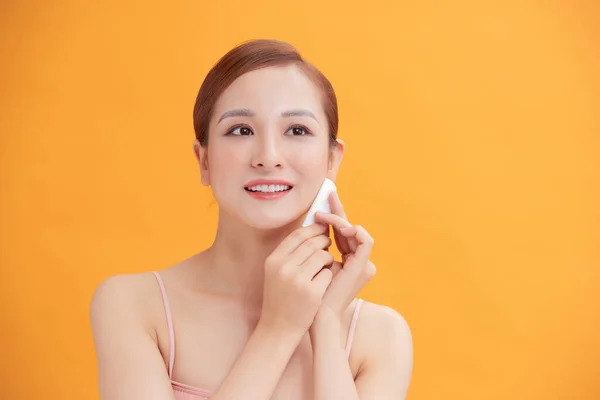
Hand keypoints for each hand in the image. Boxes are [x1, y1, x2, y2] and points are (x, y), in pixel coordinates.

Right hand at [259, 223, 334, 335]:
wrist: (277, 329)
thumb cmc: (279, 298)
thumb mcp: (276, 273)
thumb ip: (288, 253)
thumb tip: (309, 231)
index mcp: (273, 260)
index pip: (297, 235)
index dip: (312, 229)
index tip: (322, 228)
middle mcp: (284, 267)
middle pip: (312, 243)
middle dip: (324, 241)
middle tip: (329, 242)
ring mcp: (298, 280)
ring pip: (323, 256)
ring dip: (328, 257)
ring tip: (326, 262)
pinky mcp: (312, 292)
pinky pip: (328, 273)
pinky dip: (329, 274)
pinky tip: (325, 281)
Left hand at [313, 192, 375, 319]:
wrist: (317, 315)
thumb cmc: (310, 293)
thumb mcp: (313, 263)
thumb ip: (317, 247)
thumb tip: (311, 225)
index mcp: (348, 261)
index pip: (342, 233)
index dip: (333, 217)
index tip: (321, 203)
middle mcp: (358, 261)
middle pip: (349, 229)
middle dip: (338, 211)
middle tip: (329, 194)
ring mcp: (363, 264)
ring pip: (356, 231)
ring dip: (340, 220)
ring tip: (323, 215)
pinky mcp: (364, 266)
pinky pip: (365, 240)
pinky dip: (354, 230)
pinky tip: (339, 225)